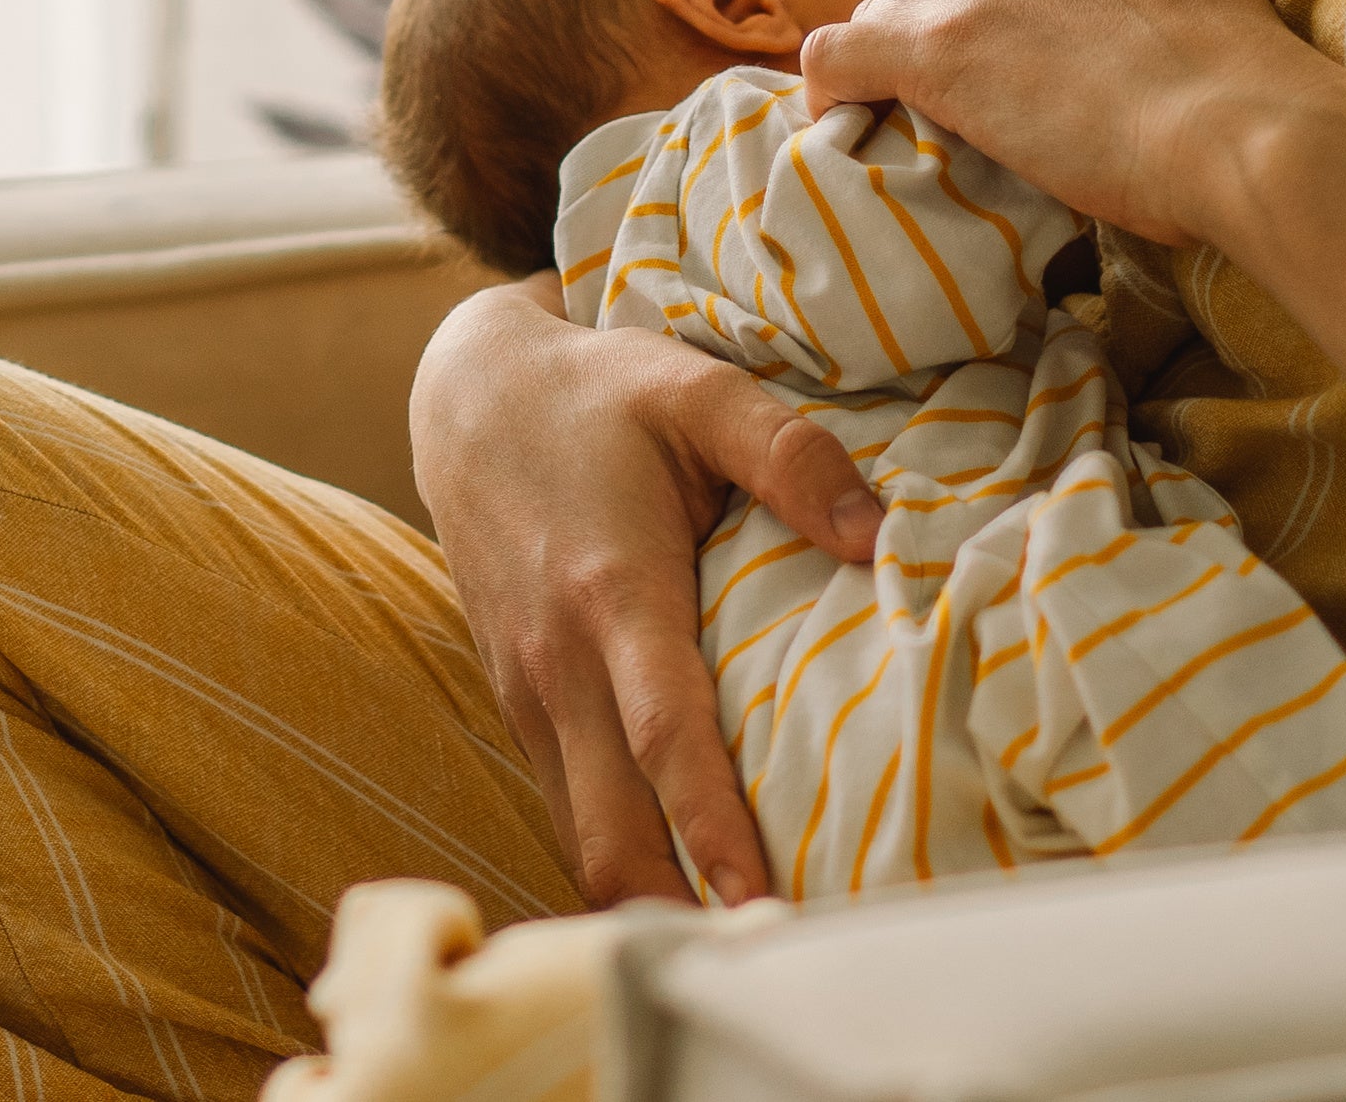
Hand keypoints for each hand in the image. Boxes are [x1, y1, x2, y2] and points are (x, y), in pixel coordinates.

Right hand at [411, 276, 881, 907]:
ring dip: (643, 895)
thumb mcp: (697, 389)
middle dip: (675, 907)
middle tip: (764, 955)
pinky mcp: (518, 700)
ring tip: (729, 944)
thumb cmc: (597, 393)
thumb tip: (879, 535)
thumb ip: (791, 455)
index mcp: (612, 591)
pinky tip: (675, 886)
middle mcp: (559, 660)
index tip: (762, 899)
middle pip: (608, 826)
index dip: (711, 827)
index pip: (665, 737)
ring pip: (578, 832)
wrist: (466, 394)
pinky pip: (565, 803)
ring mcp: (528, 690)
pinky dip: (614, 853)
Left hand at [794, 0, 1301, 245]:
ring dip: (893, 57)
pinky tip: (839, 121)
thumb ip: (1151, 12)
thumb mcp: (1204, 17)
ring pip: (887, 8)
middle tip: (957, 95)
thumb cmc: (1256, 105)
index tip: (994, 37)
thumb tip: (1144, 62)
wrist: (1246, 129)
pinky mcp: (936, 50)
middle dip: (936, 24)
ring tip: (906, 120)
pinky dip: (830, 84)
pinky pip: (839, 51)